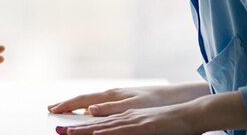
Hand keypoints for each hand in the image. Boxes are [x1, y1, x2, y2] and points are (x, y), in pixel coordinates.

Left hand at [52, 90, 246, 134]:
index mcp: (125, 116)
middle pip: (95, 123)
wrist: (190, 114)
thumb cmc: (170, 123)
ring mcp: (134, 120)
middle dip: (75, 128)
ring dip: (84, 131)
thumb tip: (109, 132)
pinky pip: (122, 131)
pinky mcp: (144, 127)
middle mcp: (125, 116)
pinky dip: (108, 133)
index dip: (79, 125)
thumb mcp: (145, 125)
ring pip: (104, 127)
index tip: (63, 129)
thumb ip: (128, 128)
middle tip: (56, 131)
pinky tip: (97, 134)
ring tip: (67, 133)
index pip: (97, 122)